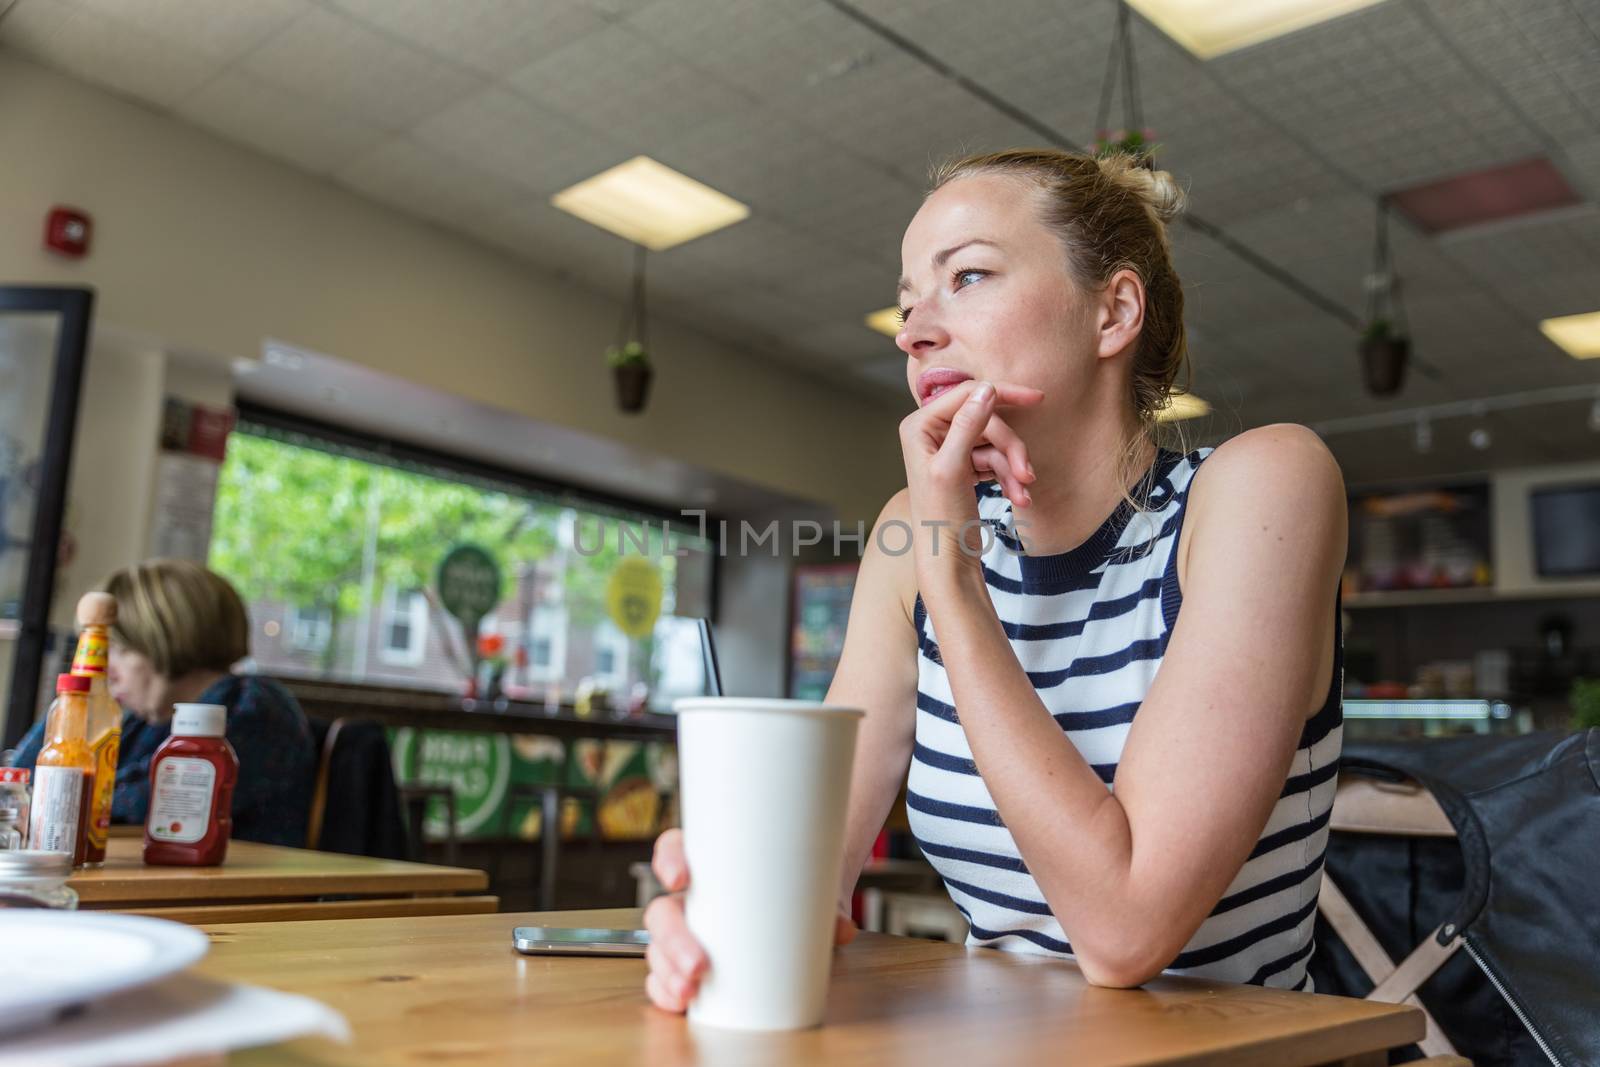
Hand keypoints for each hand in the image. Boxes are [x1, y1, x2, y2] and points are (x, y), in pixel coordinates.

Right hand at [642, 828, 857, 1013]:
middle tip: (699, 965)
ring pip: (658, 946)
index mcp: (711, 862)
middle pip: (663, 911)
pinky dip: (665, 989)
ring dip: (666, 970)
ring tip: (689, 991)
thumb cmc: (799, 886)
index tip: (682, 878)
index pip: (676, 848)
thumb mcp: (812, 890)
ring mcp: (687, 931)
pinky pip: (664, 975)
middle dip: (674, 939)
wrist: (807, 905)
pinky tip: (679, 1002)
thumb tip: (843, 929)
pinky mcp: (688, 962)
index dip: (670, 860)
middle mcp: (692, 896)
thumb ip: (827, 909)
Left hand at [899, 379, 1042, 582]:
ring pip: (995, 443)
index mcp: (920, 427)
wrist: (947, 560)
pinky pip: (996, 460)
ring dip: (1013, 467)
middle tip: (1027, 473)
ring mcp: (949, 449)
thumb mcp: (952, 468)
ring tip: (1023, 493)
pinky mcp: (965, 466)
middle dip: (1010, 447)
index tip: (1038, 398)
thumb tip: (987, 389)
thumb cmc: (940, 518)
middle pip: (986, 421)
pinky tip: (1019, 497)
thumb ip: (968, 426)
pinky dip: (1009, 477)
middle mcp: (931, 433)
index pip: (967, 396)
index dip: (1003, 395)